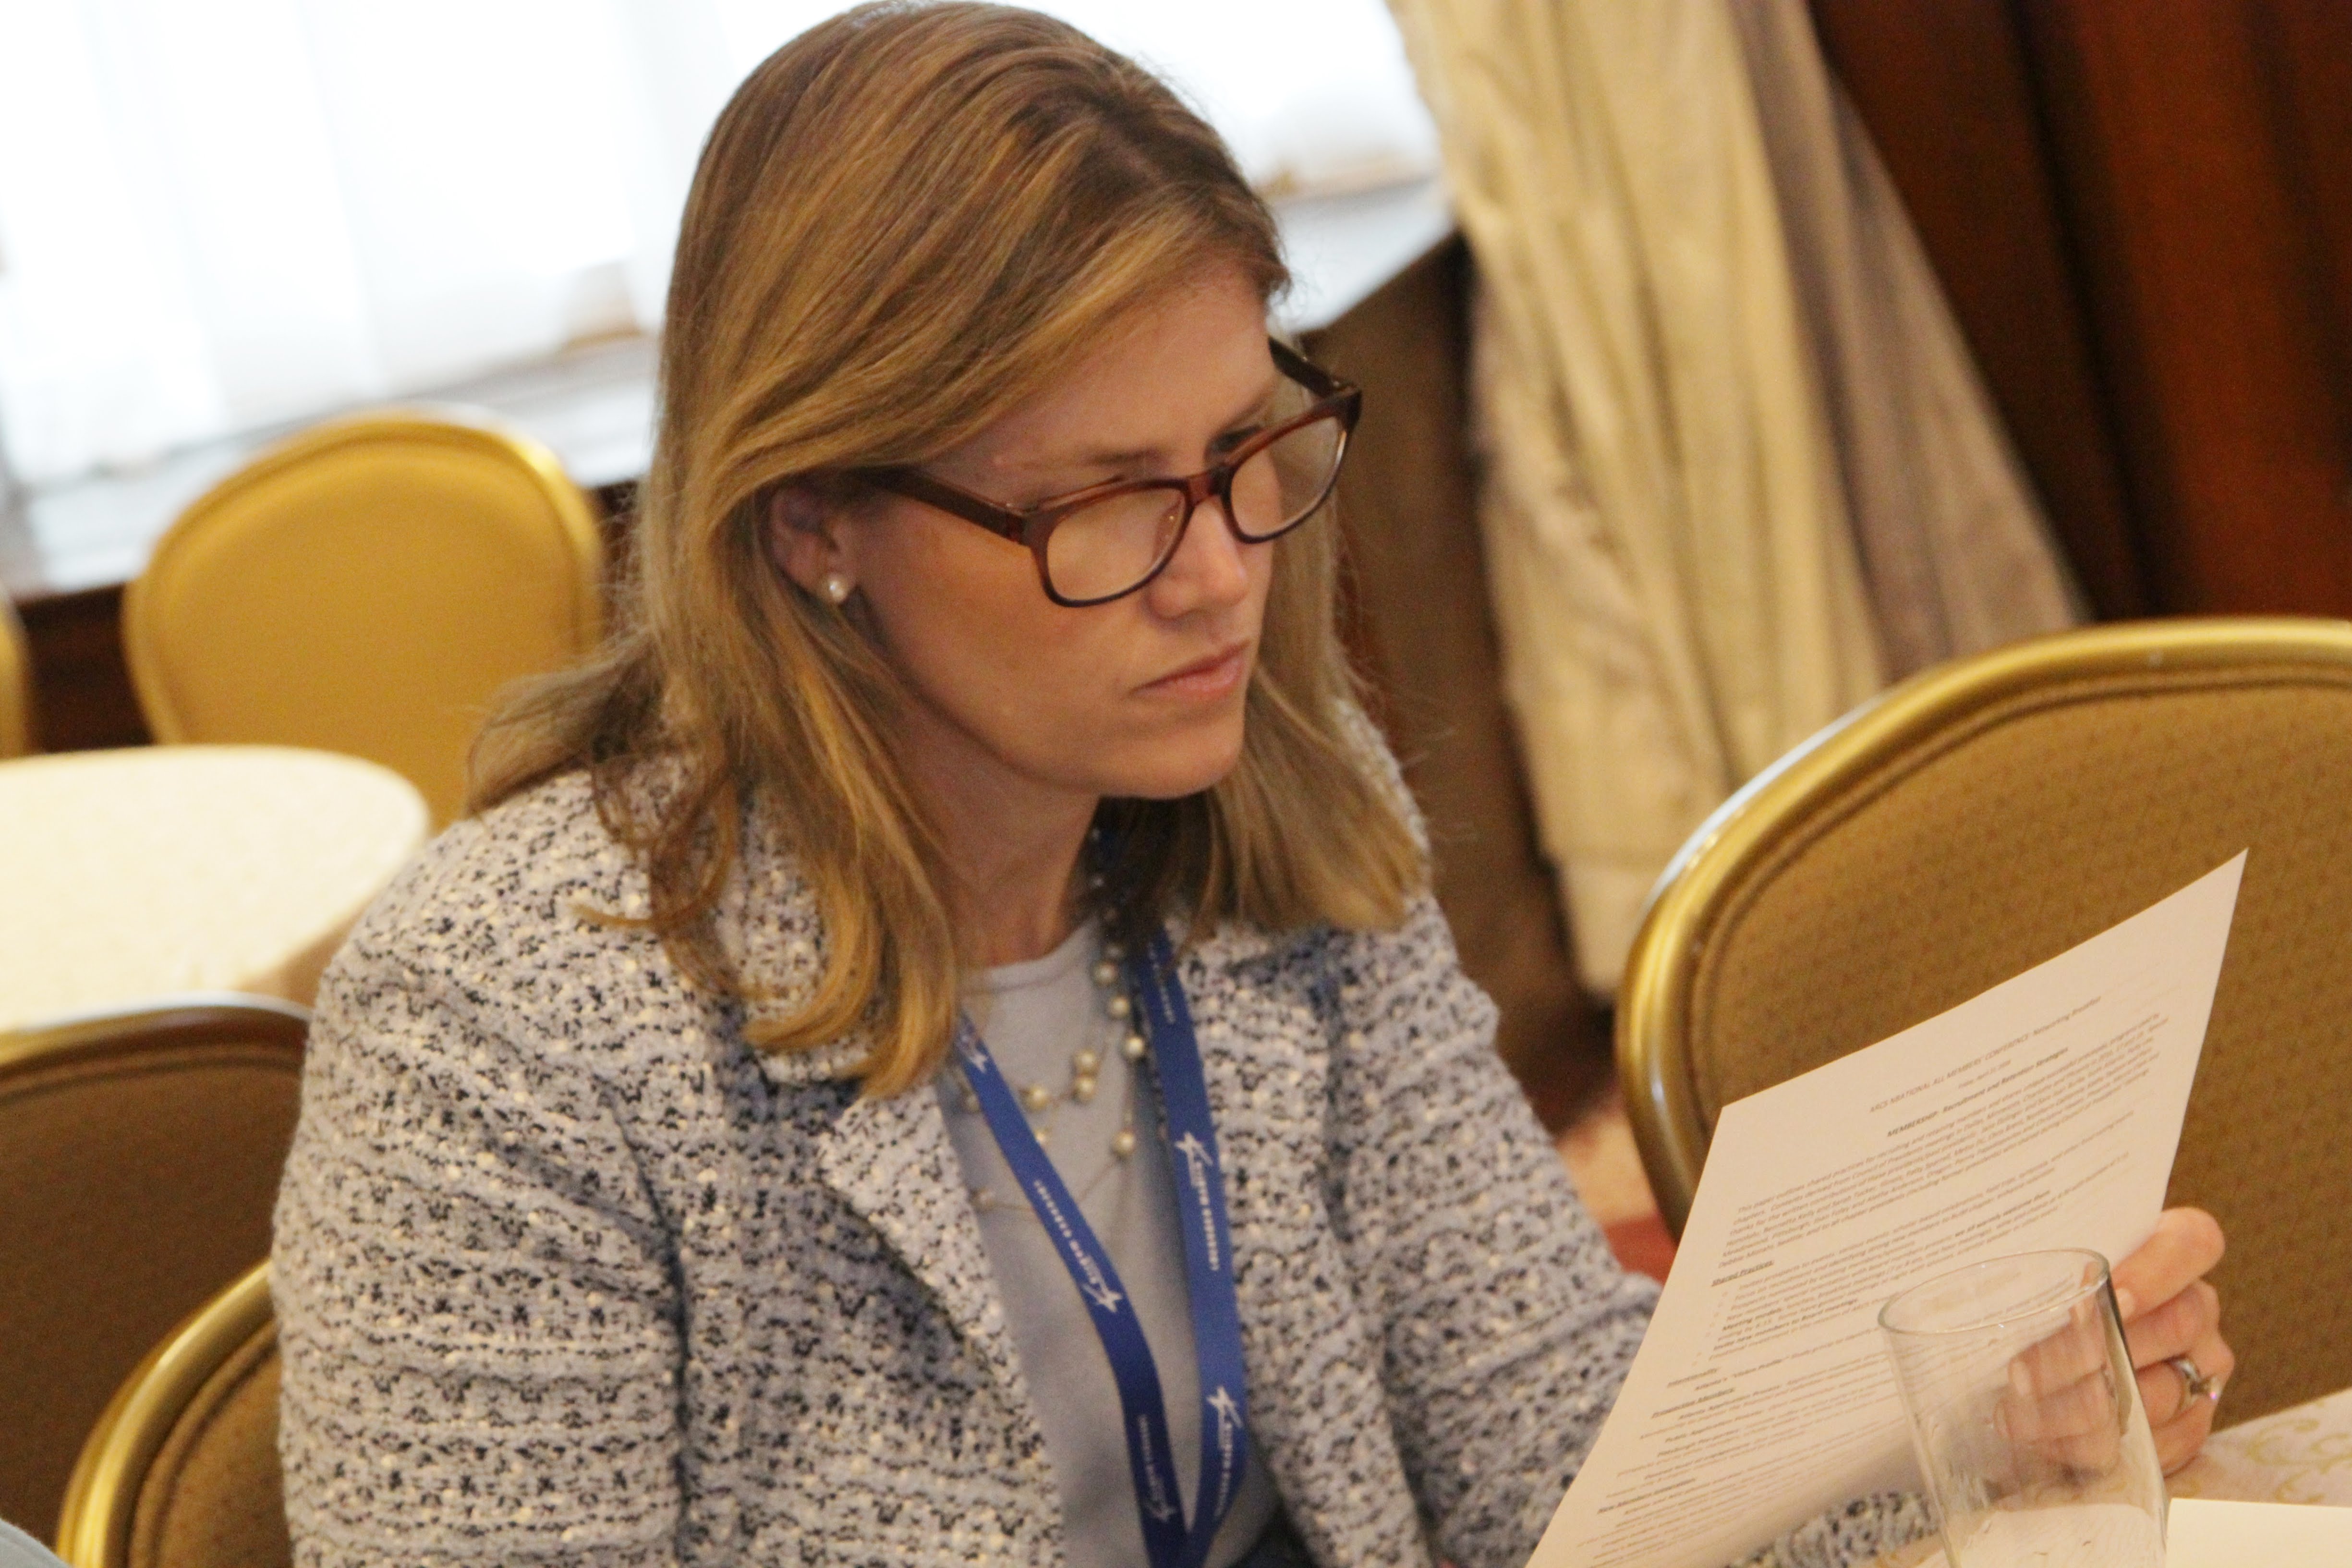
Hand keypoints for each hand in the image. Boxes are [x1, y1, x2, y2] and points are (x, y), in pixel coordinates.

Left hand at [1994, 1209, 2230, 1478]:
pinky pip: (2165, 1440)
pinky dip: (2104, 1446)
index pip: (2194, 1242)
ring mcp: (2202, 1365)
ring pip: (2163, 1390)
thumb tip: (1973, 1270)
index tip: (2111, 1291)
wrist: (2059, 1339)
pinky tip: (2051, 1444)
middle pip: (2177, 1324)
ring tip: (2019, 1416)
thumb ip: (2040, 1266)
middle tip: (2023, 1373)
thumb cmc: (2045, 1289)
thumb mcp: (2047, 1267)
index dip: (2158, 1269)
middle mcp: (2197, 1307)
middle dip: (2096, 1351)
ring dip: (2086, 1409)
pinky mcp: (2193, 1418)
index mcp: (2174, 1251)